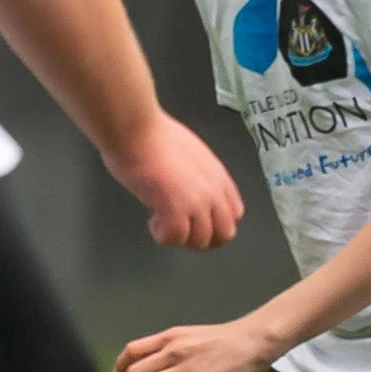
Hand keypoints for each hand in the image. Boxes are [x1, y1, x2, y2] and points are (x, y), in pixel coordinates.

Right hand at [107, 112, 242, 249]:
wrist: (136, 130)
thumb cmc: (153, 135)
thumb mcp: (189, 153)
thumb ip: (197, 175)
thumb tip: (188, 187)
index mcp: (218, 175)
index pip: (235, 212)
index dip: (215, 222)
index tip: (196, 219)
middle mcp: (213, 191)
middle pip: (224, 233)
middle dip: (203, 239)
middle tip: (180, 229)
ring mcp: (197, 202)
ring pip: (201, 241)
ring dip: (181, 238)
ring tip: (162, 222)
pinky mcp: (175, 209)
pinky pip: (176, 238)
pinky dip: (163, 236)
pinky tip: (153, 222)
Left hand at [116, 318, 280, 371]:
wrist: (252, 340)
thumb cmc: (224, 338)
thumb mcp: (191, 335)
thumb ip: (172, 347)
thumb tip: (155, 360)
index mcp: (169, 337)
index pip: (133, 350)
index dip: (120, 366)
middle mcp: (173, 351)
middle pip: (135, 371)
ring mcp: (186, 368)